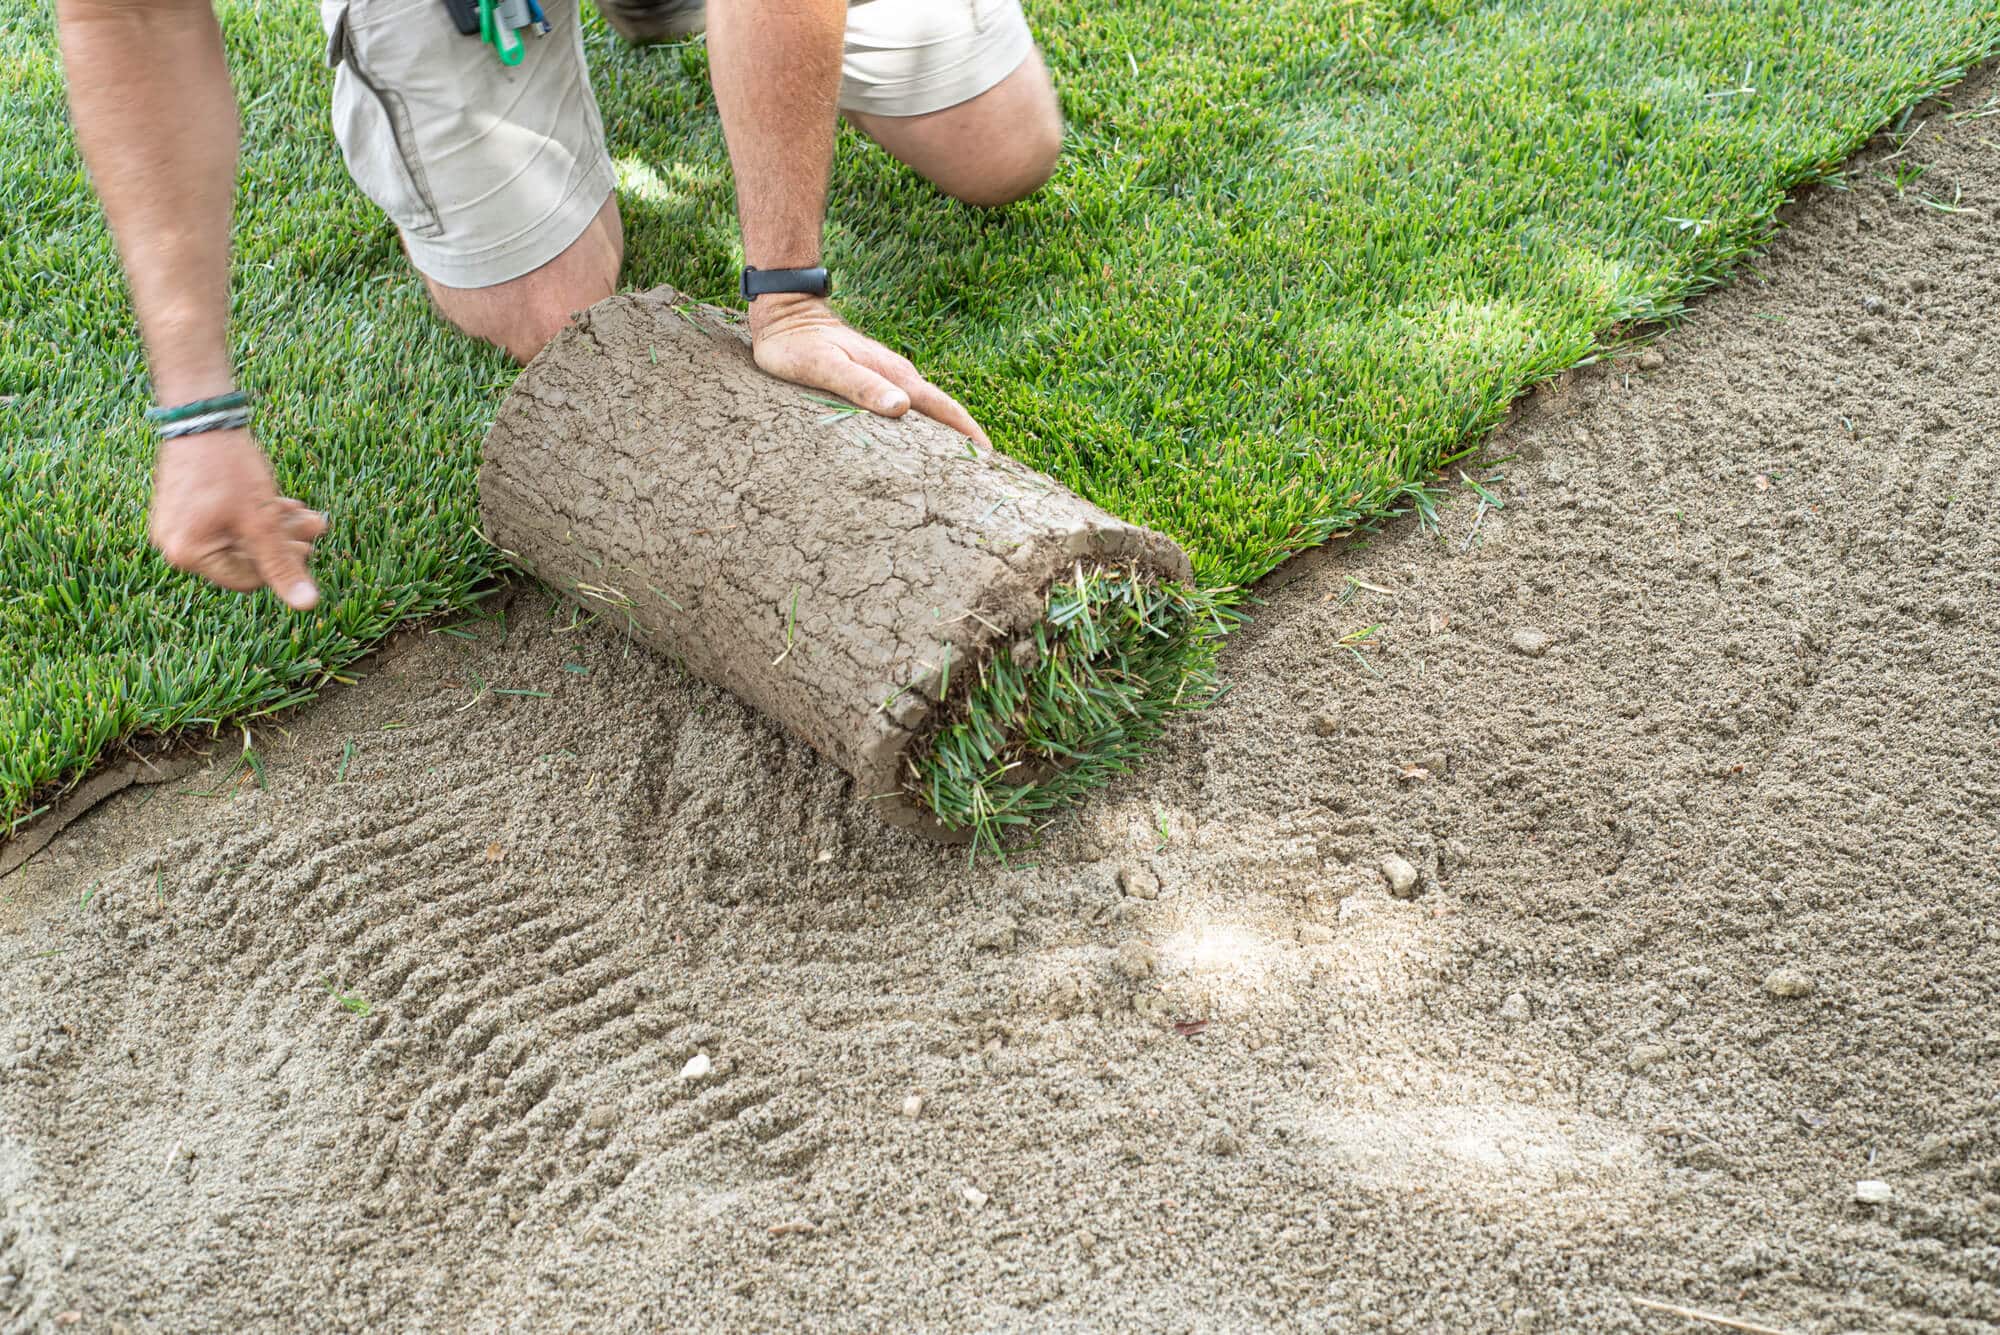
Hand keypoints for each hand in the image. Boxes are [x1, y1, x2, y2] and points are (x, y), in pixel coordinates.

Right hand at [149, 428, 327, 610]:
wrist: (203, 418)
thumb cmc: (229, 467)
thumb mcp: (263, 521)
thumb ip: (283, 564)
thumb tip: (307, 604)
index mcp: (189, 554)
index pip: (248, 580)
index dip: (282, 566)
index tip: (308, 547)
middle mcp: (176, 545)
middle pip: (245, 557)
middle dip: (285, 541)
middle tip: (314, 525)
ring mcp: (177, 526)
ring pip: (240, 538)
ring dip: (276, 527)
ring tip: (305, 512)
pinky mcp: (184, 508)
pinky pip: (227, 523)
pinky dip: (255, 516)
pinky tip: (283, 504)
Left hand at [748, 294, 990, 447]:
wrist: (786, 313)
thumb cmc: (797, 345)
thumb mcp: (825, 367)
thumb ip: (861, 386)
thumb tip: (902, 408)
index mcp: (896, 377)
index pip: (945, 409)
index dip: (969, 434)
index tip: (990, 460)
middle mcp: (899, 377)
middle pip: (943, 413)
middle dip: (965, 441)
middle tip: (981, 475)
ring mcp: (889, 378)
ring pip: (927, 412)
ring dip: (945, 436)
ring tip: (957, 467)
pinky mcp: (877, 380)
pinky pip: (910, 408)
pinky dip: (923, 428)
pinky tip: (918, 444)